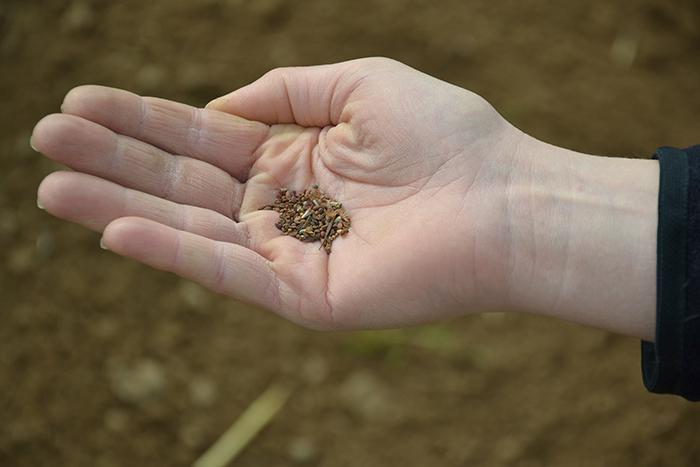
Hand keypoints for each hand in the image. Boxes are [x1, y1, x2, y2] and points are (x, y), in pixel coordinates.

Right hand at [32, 58, 541, 329]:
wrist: (503, 200)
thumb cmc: (446, 136)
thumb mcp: (358, 84)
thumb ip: (285, 90)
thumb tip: (218, 104)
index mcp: (294, 156)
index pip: (202, 136)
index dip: (142, 120)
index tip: (82, 102)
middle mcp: (282, 205)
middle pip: (183, 181)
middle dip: (114, 160)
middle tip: (44, 136)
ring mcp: (289, 252)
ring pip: (192, 229)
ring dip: (120, 206)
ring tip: (51, 187)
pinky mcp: (304, 296)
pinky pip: (229, 274)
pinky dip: (174, 254)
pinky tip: (117, 230)